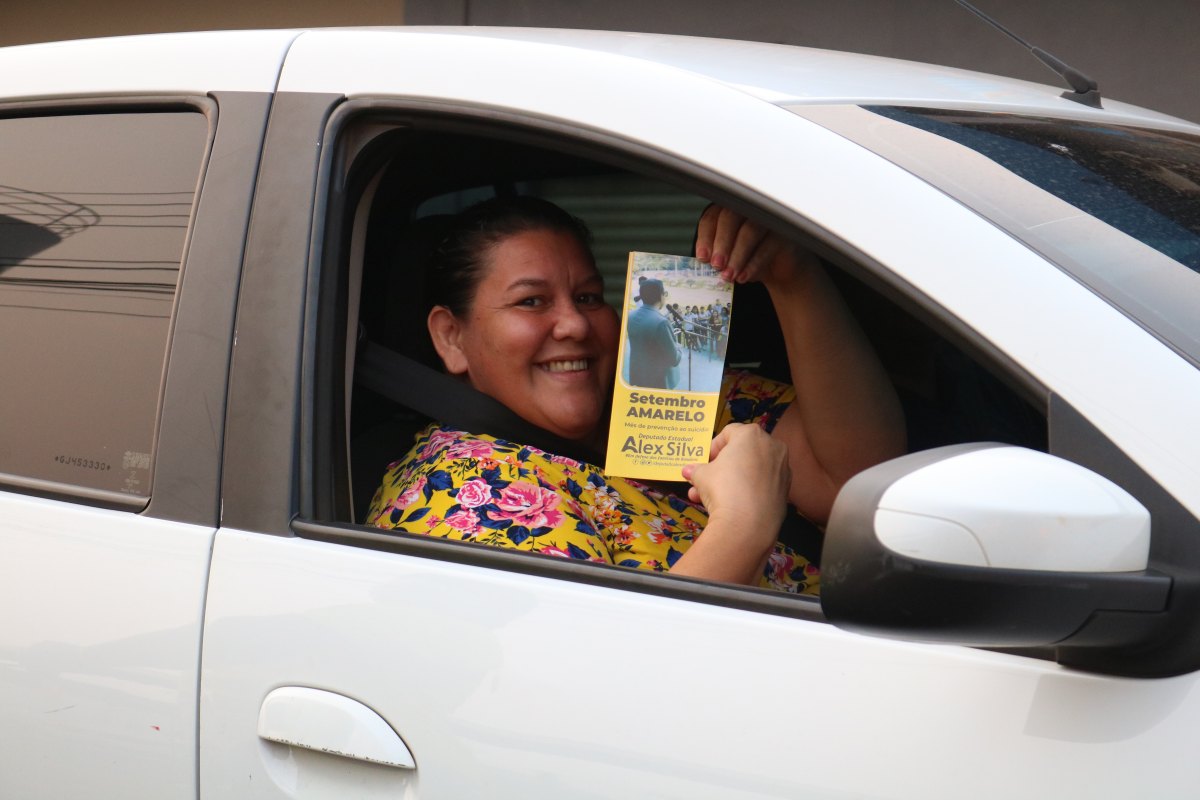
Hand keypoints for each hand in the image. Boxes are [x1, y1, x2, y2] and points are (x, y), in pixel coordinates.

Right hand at [681, 423, 788, 544]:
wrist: (748, 524)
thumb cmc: (723, 487)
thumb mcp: (701, 475)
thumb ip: (696, 470)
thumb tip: (688, 471)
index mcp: (752, 434)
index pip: (728, 433)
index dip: (712, 447)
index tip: (703, 462)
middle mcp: (772, 446)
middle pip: (742, 452)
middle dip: (721, 467)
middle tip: (706, 479)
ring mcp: (782, 468)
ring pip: (751, 470)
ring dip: (731, 481)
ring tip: (709, 498)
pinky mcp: (786, 490)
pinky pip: (762, 485)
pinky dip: (748, 491)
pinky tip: (731, 505)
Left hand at [694, 204, 817, 286]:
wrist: (778, 272)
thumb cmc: (749, 261)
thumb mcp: (728, 259)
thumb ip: (716, 256)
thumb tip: (703, 262)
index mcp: (729, 212)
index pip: (712, 217)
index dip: (706, 237)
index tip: (703, 258)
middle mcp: (748, 210)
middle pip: (730, 217)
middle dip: (721, 244)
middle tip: (716, 265)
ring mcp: (768, 218)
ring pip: (750, 230)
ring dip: (737, 255)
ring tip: (729, 275)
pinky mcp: (785, 232)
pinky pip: (768, 244)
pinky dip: (754, 263)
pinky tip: (744, 276)